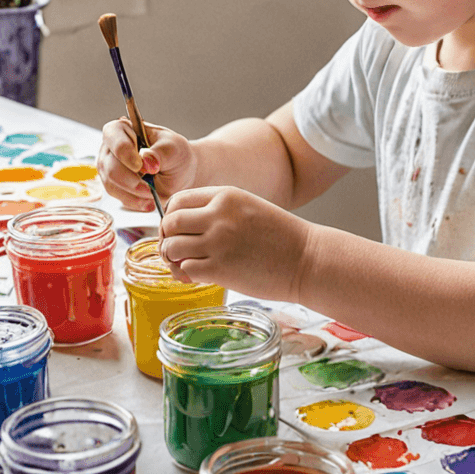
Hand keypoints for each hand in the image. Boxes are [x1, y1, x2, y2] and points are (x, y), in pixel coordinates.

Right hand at [97, 118, 196, 210]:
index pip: (114, 135)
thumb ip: (160, 152)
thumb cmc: (175, 154)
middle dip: (131, 180)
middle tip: (150, 187)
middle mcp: (111, 148)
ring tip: (153, 193)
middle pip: (110, 165)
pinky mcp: (114, 185)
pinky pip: (118, 196)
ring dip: (134, 192)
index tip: (140, 166)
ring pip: (111, 183)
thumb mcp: (174, 149)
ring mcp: (109, 168)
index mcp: (123, 129)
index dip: (124, 152)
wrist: (180, 173)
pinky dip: (135, 201)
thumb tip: (146, 159)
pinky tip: (149, 201)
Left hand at [159, 186, 310, 301]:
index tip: (178, 231)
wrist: (307, 259)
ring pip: (170, 247)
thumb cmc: (281, 238)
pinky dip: (185, 274)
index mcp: (226, 196)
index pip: (177, 200)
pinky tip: (196, 277)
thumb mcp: (248, 209)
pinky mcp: (220, 268)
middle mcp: (218, 215)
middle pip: (169, 223)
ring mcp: (218, 242)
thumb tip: (183, 226)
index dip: (171, 217)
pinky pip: (184, 269)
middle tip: (176, 251)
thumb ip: (218, 211)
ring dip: (173, 259)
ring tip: (185, 265)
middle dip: (167, 238)